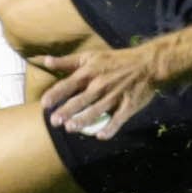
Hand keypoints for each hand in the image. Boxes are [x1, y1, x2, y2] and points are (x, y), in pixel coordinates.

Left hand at [35, 46, 161, 141]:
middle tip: (54, 121)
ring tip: (70, 128)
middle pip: (80, 99)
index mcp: (89, 72)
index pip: (69, 84)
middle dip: (67, 110)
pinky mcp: (128, 105)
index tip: (44, 104)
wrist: (147, 63)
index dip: (56, 94)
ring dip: (83, 120)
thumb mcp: (90, 56)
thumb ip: (67, 62)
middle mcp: (100, 85)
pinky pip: (118, 119)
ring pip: (96, 110)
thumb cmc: (115, 60)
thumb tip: (45, 61)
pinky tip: (100, 136)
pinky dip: (110, 128)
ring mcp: (114, 96)